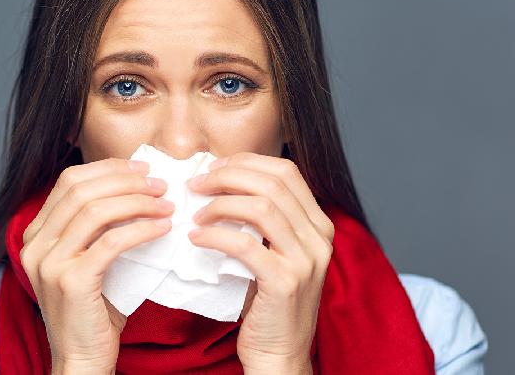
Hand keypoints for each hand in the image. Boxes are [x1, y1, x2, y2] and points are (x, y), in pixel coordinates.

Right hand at [20, 158, 174, 372]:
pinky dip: (141, 229)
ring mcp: (49, 263)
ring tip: (166, 205)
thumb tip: (138, 190)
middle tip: (160, 184)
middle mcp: (35, 244)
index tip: (141, 169)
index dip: (108, 169)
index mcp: (36, 234)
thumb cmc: (93, 309)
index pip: (69, 182)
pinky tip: (162, 229)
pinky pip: (111, 242)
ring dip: (137, 202)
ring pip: (96, 211)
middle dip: (126, 181)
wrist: (82, 358)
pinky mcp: (71, 281)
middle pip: (82, 190)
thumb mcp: (88, 260)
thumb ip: (98, 228)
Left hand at [186, 152, 334, 371]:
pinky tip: (196, 238)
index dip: (247, 162)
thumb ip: (263, 220)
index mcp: (318, 224)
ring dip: (220, 204)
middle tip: (196, 184)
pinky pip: (245, 245)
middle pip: (272, 183)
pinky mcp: (285, 282)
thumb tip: (220, 182)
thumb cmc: (268, 301)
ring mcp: (305, 260)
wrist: (279, 352)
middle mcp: (319, 237)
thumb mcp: (274, 252)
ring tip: (195, 214)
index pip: (286, 171)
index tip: (214, 167)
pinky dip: (215, 235)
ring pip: (261, 208)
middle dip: (228, 176)